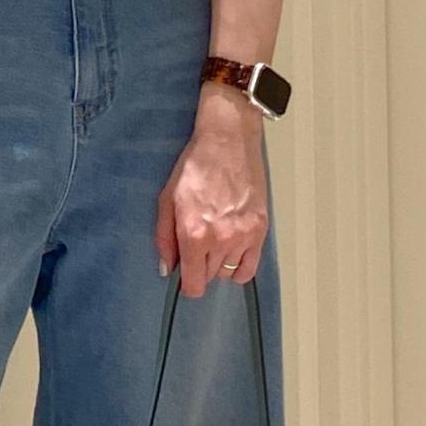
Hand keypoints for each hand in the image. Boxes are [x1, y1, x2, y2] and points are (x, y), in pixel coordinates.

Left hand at [155, 84, 268, 297]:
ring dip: (219, 264)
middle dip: (200, 268)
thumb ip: (165, 239)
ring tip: (215, 241)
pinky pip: (251, 267)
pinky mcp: (260, 229)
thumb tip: (167, 269)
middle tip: (197, 246)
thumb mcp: (167, 200)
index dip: (186, 283)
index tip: (184, 273)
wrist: (228, 141)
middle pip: (210, 278)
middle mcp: (221, 240)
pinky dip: (240, 267)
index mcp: (194, 234)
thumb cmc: (195, 166)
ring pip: (229, 273)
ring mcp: (244, 236)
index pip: (193, 284)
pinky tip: (232, 252)